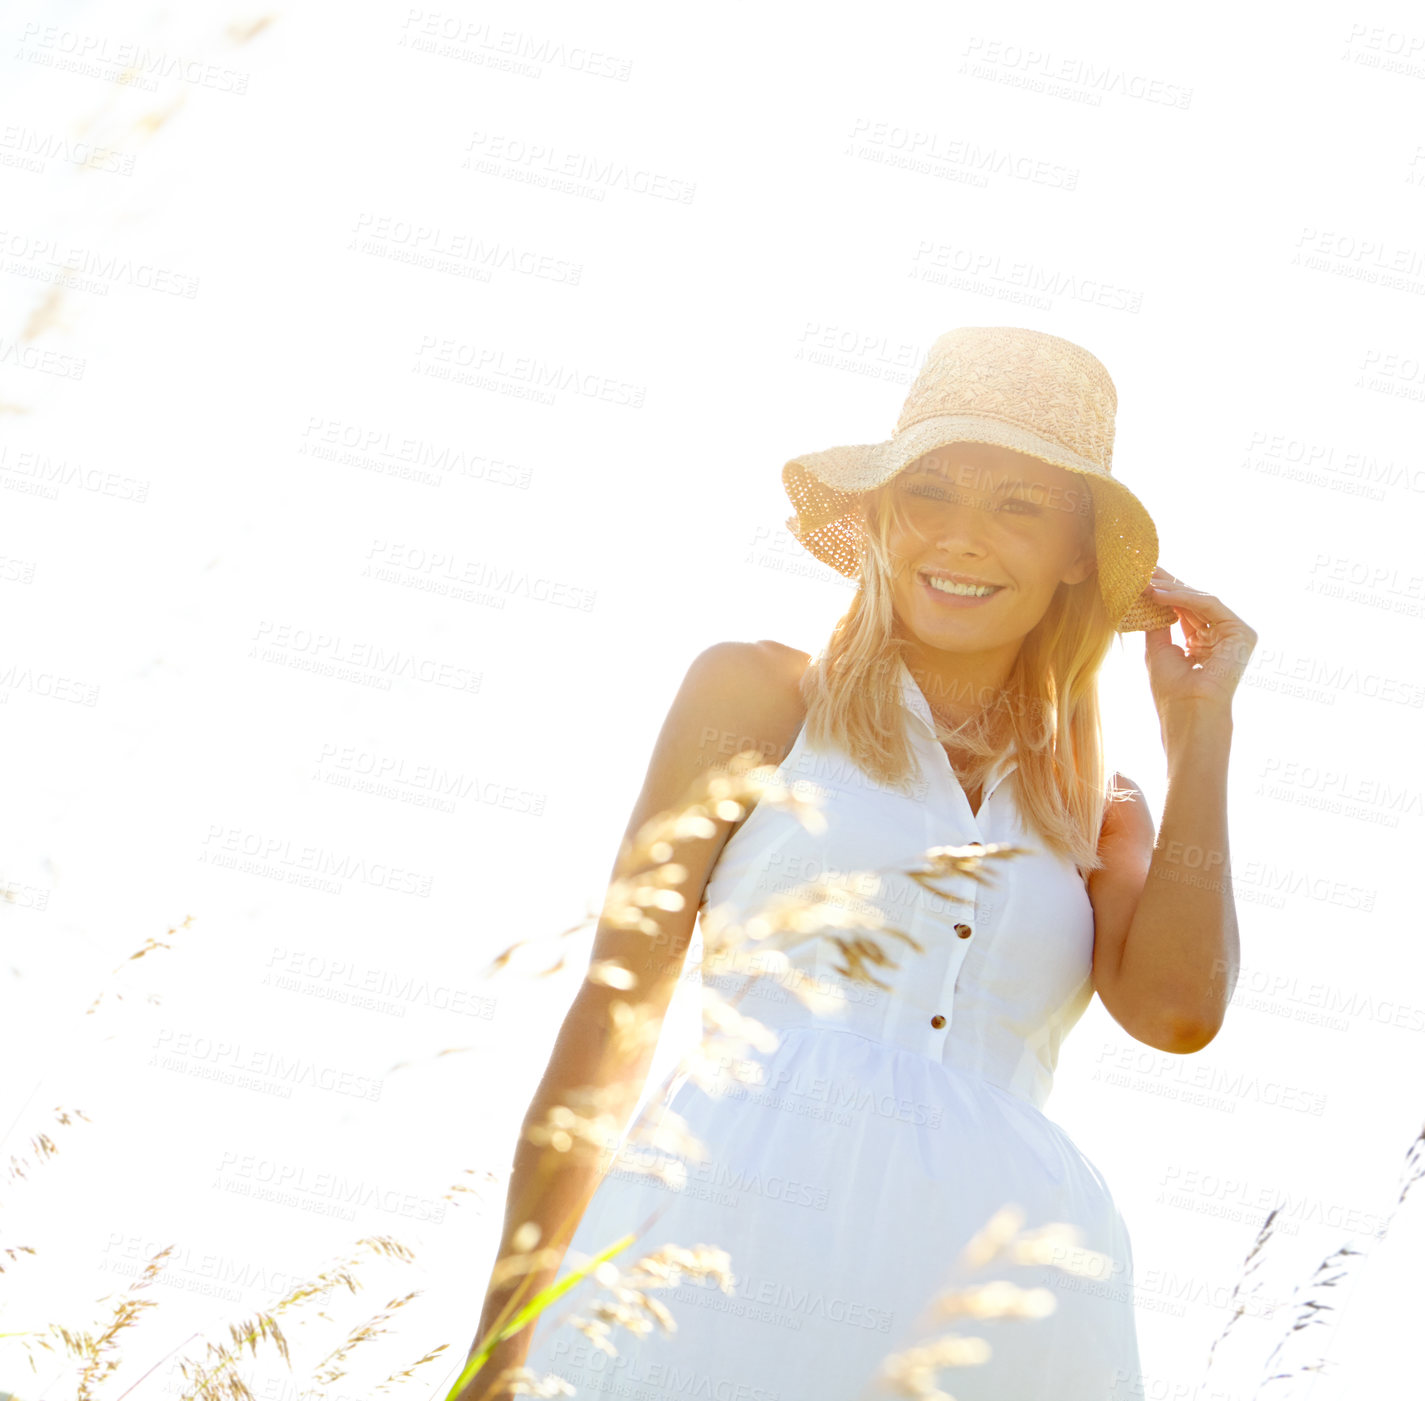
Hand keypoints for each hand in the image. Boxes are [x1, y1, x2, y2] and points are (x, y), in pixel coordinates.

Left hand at [1142, 566, 1256, 718]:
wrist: (1188, 713)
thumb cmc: (1172, 690)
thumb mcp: (1158, 648)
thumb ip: (1157, 622)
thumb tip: (1146, 596)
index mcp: (1203, 642)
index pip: (1184, 609)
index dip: (1164, 592)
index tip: (1141, 576)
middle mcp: (1221, 636)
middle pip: (1194, 601)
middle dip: (1168, 583)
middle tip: (1143, 568)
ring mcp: (1234, 634)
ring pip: (1201, 600)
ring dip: (1171, 588)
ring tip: (1145, 581)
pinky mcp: (1242, 633)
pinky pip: (1209, 605)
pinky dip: (1183, 597)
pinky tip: (1159, 594)